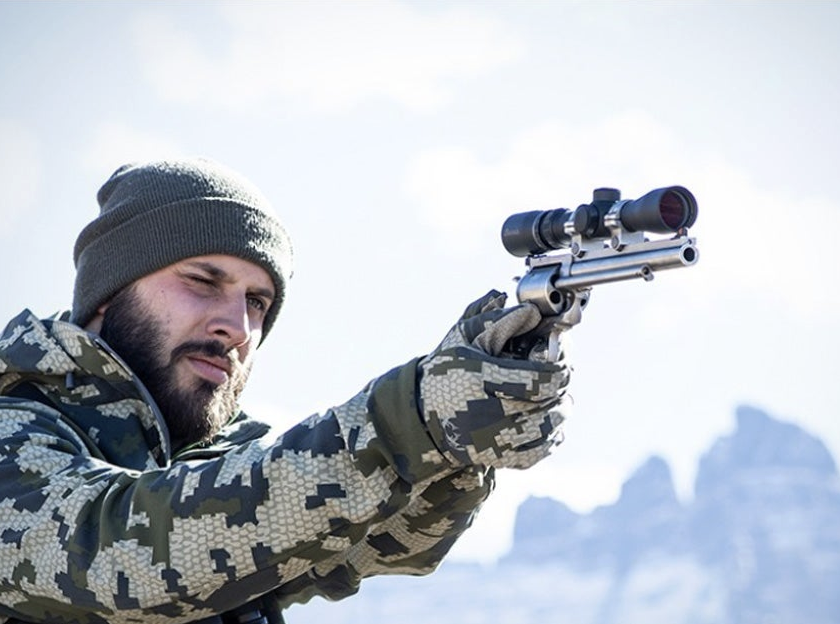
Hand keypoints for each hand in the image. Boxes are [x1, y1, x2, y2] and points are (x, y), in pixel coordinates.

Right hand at [418, 290, 570, 469]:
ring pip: (547, 428)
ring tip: (559, 399)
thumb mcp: (464, 339)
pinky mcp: (496, 459)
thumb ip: (496, 321)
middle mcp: (486, 412)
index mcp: (479, 378)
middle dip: (561, 387)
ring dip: (559, 411)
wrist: (422, 417)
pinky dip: (551, 437)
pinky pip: (538, 451)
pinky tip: (548, 422)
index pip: (539, 379)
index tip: (560, 357)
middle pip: (547, 403)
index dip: (559, 367)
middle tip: (560, 376)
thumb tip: (530, 312)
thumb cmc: (447, 371)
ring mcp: (492, 440)